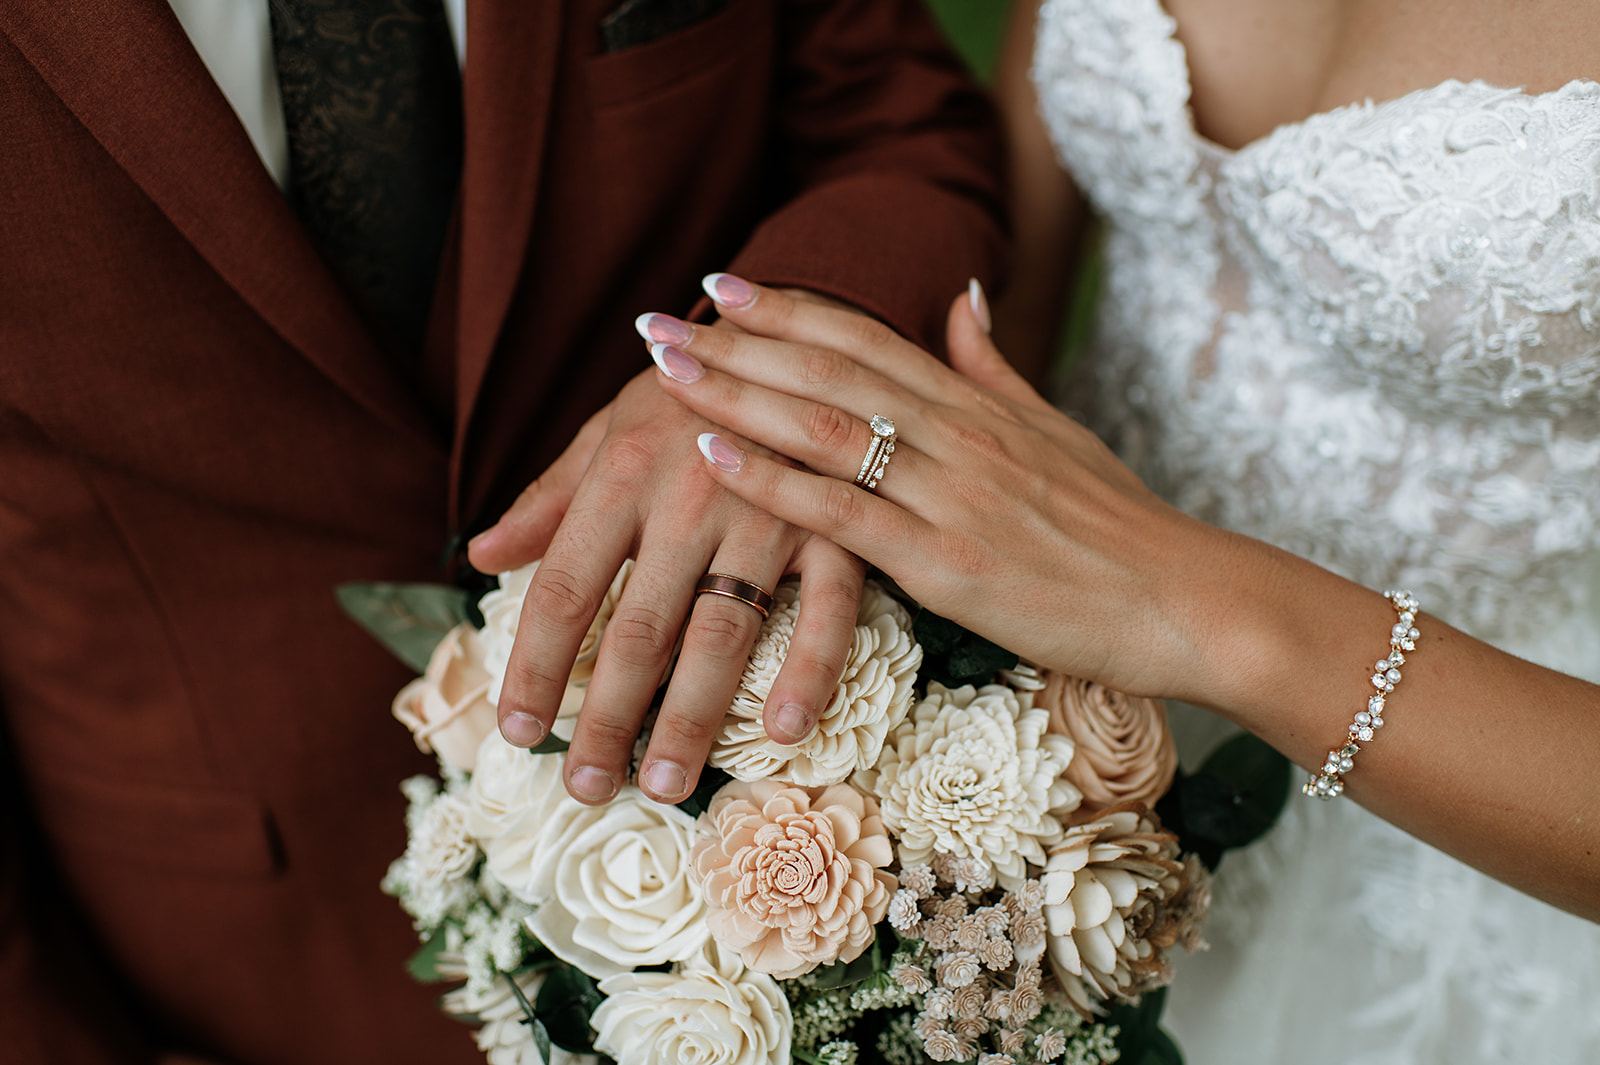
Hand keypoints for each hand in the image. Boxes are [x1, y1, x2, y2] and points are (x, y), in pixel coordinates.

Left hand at [468, 361, 865, 805]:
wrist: (796, 326)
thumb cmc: (686, 390)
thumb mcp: (611, 427)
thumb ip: (550, 497)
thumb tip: (481, 555)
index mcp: (623, 473)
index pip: (565, 588)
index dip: (537, 665)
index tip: (517, 730)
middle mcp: (689, 497)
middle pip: (638, 628)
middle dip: (608, 718)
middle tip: (584, 789)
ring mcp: (768, 512)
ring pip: (722, 631)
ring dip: (692, 714)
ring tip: (666, 785)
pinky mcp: (834, 524)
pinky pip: (828, 608)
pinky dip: (809, 669)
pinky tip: (784, 729)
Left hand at [643, 275, 1240, 703]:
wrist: (1184, 598)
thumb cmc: (1118, 525)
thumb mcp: (1056, 432)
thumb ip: (993, 366)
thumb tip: (959, 296)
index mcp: (977, 405)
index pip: (865, 338)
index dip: (788, 309)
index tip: (722, 284)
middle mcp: (957, 435)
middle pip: (829, 370)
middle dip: (736, 342)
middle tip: (656, 319)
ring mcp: (950, 495)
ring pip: (826, 428)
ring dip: (736, 394)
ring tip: (665, 368)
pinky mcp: (948, 564)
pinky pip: (845, 514)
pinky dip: (774, 481)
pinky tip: (715, 456)